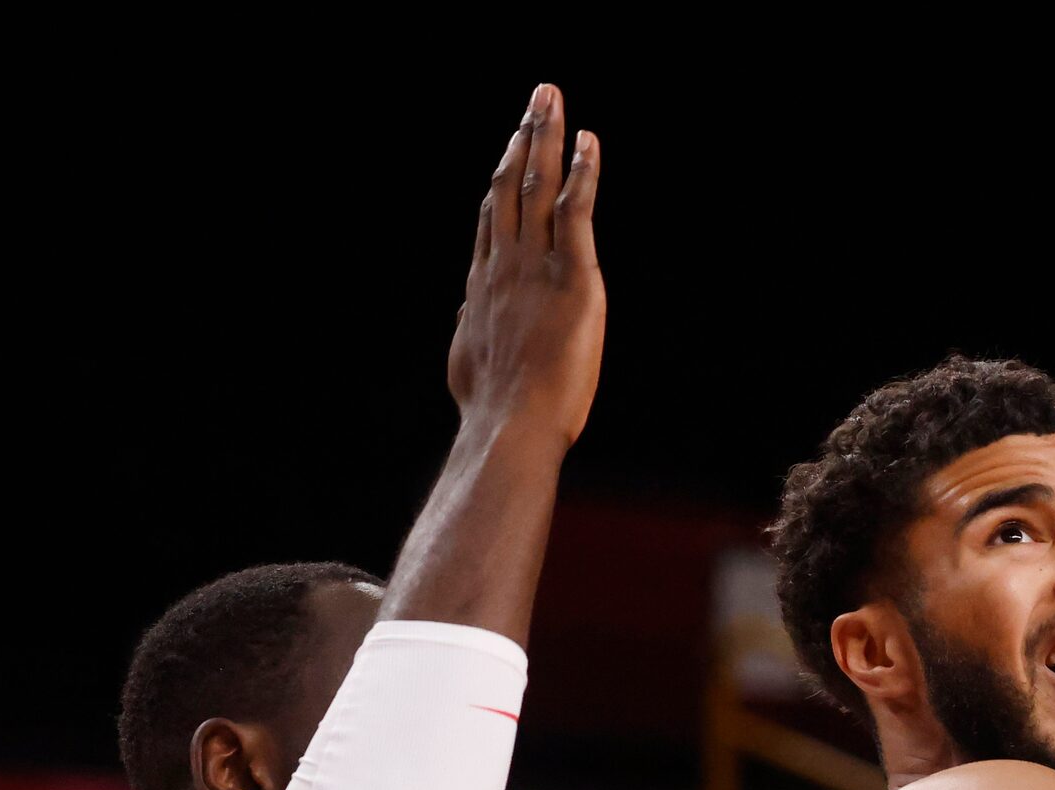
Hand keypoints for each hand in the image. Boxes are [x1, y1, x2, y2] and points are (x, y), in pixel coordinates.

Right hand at [449, 83, 604, 446]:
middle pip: (509, 186)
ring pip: (537, 186)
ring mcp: (533, 266)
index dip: (501, 180)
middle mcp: (502, 264)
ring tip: (552, 99)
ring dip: (546, 137)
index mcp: (482, 287)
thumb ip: (469, 332)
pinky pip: (575, 210)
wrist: (510, 424)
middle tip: (535, 100)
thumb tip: (465, 319)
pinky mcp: (571, 276)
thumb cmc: (494, 409)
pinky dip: (583, 173)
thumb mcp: (468, 364)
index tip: (509, 150)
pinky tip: (589, 142)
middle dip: (522, 138)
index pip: (491, 220)